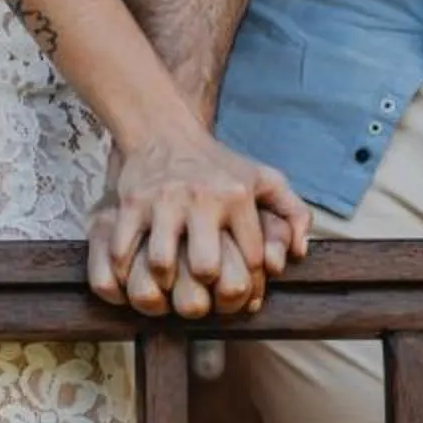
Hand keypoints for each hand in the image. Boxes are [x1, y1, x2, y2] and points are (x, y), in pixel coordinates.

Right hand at [86, 127, 312, 319]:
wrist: (164, 131)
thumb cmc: (219, 165)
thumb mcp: (264, 178)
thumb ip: (294, 212)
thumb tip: (299, 252)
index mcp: (237, 196)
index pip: (251, 259)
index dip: (250, 284)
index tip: (240, 291)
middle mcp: (202, 198)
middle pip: (205, 267)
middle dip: (205, 287)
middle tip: (202, 291)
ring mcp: (163, 202)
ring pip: (161, 262)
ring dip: (164, 281)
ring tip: (169, 284)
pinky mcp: (131, 204)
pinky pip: (123, 251)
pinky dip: (126, 270)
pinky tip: (135, 274)